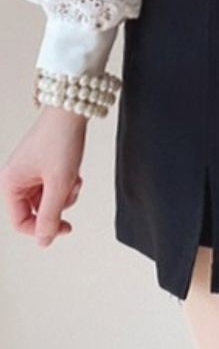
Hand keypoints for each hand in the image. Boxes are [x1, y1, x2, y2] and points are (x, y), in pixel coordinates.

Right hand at [0, 105, 86, 246]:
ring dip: (64, 192)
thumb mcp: (59, 183)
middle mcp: (15, 177)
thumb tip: (44, 242)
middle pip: (36, 210)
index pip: (21, 222)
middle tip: (71, 190)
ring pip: (48, 197)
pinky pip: (53, 184)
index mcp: (10, 183)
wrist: (72, 108)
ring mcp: (29, 169)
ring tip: (74, 178)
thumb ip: (50, 215)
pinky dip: (66, 181)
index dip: (43, 229)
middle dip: (58, 204)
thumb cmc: (61, 139)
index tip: (66, 228)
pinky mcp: (42, 163)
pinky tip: (75, 171)